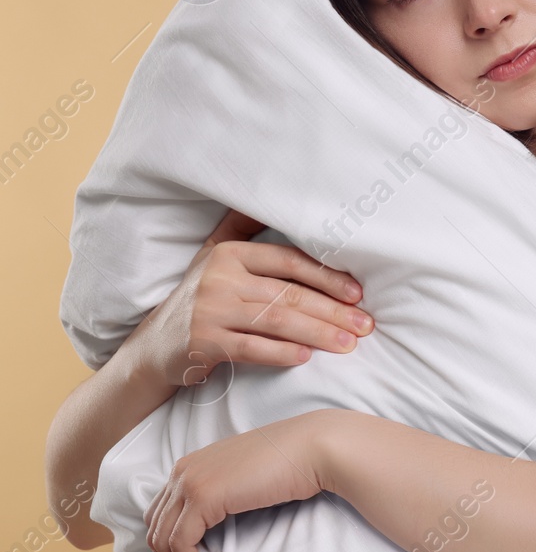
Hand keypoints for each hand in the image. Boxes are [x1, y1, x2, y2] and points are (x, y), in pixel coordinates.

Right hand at [130, 208, 374, 389]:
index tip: (358, 293)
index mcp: (231, 255)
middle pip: (289, 295)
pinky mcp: (202, 342)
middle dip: (333, 311)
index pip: (289, 261)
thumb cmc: (200, 297)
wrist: (153, 347)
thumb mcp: (216, 255)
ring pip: (276, 321)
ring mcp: (209, 311)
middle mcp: (219, 279)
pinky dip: (281, 353)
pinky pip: (251, 348)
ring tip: (348, 345)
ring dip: (318, 334)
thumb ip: (243, 227)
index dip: (327, 276)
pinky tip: (306, 358)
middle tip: (365, 325)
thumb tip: (274, 194)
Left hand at [143, 410, 336, 551]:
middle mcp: (184, 470)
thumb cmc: (291, 463)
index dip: (171, 543)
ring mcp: (191, 481)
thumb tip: (215, 525)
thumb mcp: (245, 477)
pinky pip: (179, 542)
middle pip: (155, 526)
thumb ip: (223, 491)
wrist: (314, 448)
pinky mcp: (203, 497)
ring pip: (161, 538)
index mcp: (192, 464)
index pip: (161, 512)